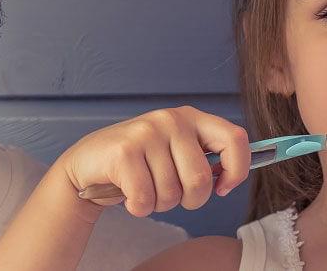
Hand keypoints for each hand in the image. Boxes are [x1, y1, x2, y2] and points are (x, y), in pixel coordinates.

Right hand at [50, 106, 251, 216]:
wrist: (88, 164)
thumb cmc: (139, 164)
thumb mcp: (176, 152)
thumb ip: (204, 159)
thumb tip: (230, 179)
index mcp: (192, 118)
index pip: (235, 139)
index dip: (237, 170)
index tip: (223, 188)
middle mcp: (171, 120)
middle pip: (201, 180)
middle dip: (188, 200)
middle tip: (169, 194)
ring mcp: (147, 133)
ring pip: (172, 194)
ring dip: (159, 204)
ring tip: (144, 188)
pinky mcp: (124, 151)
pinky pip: (145, 199)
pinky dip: (138, 207)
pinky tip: (128, 194)